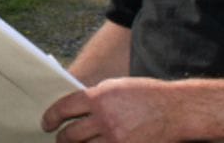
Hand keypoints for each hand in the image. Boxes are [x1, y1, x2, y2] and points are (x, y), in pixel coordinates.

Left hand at [41, 77, 182, 141]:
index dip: (51, 117)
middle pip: (70, 135)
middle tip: (61, 138)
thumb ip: (96, 97)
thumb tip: (76, 109)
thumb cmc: (148, 95)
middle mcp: (105, 118)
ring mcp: (115, 138)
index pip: (64, 108)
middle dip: (62, 138)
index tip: (47, 122)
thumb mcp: (117, 87)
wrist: (176, 110)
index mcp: (100, 96)